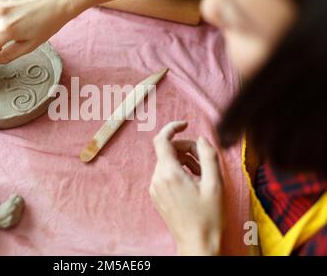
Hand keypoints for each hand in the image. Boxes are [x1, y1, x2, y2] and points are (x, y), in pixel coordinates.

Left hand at [150, 121, 223, 255]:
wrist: (197, 245)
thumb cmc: (208, 217)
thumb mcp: (215, 184)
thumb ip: (208, 156)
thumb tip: (200, 139)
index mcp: (169, 174)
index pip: (162, 140)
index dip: (173, 127)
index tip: (186, 124)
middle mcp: (157, 179)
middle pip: (167, 151)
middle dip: (185, 149)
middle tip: (204, 159)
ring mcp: (154, 188)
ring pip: (166, 163)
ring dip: (183, 161)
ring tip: (202, 174)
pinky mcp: (156, 196)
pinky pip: (165, 174)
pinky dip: (178, 171)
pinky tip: (193, 183)